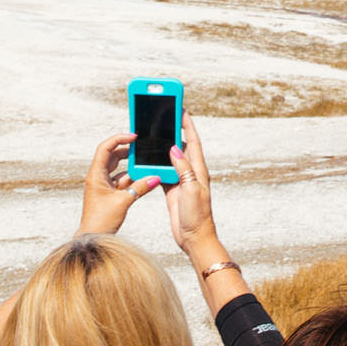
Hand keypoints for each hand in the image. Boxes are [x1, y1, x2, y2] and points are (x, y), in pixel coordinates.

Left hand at [80, 132, 160, 234]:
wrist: (93, 238)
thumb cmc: (101, 221)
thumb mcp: (123, 201)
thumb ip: (140, 188)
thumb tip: (155, 178)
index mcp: (96, 175)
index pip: (105, 148)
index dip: (119, 139)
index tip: (133, 137)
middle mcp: (98, 177)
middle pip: (113, 156)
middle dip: (128, 152)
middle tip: (142, 148)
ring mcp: (103, 185)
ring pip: (119, 169)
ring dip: (132, 169)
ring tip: (147, 167)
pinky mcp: (109, 194)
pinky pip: (122, 181)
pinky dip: (132, 180)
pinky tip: (145, 181)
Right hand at [164, 118, 218, 252]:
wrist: (194, 237)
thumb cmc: (197, 216)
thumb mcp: (191, 190)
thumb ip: (183, 169)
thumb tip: (174, 148)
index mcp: (198, 169)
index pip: (192, 141)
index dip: (187, 124)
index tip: (180, 108)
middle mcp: (191, 172)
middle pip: (181, 145)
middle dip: (174, 129)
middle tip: (164, 114)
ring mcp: (181, 180)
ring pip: (170, 157)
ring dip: (163, 145)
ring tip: (153, 132)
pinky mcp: (172, 189)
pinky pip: (163, 171)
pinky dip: (156, 162)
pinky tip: (148, 157)